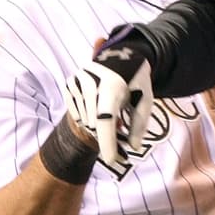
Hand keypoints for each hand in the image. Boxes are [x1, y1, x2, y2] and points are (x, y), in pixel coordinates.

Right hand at [63, 58, 150, 172]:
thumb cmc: (137, 80)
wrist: (121, 53)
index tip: (112, 161)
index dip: (108, 142)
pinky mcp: (69, 85)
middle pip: (96, 125)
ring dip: (99, 126)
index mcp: (112, 83)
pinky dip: (89, 118)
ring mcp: (77, 81)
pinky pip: (77, 116)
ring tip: (112, 110)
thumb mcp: (145, 99)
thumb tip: (134, 148)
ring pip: (85, 122)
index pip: (106, 119)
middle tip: (122, 125)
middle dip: (109, 134)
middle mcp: (91, 80)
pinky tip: (98, 106)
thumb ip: (140, 124)